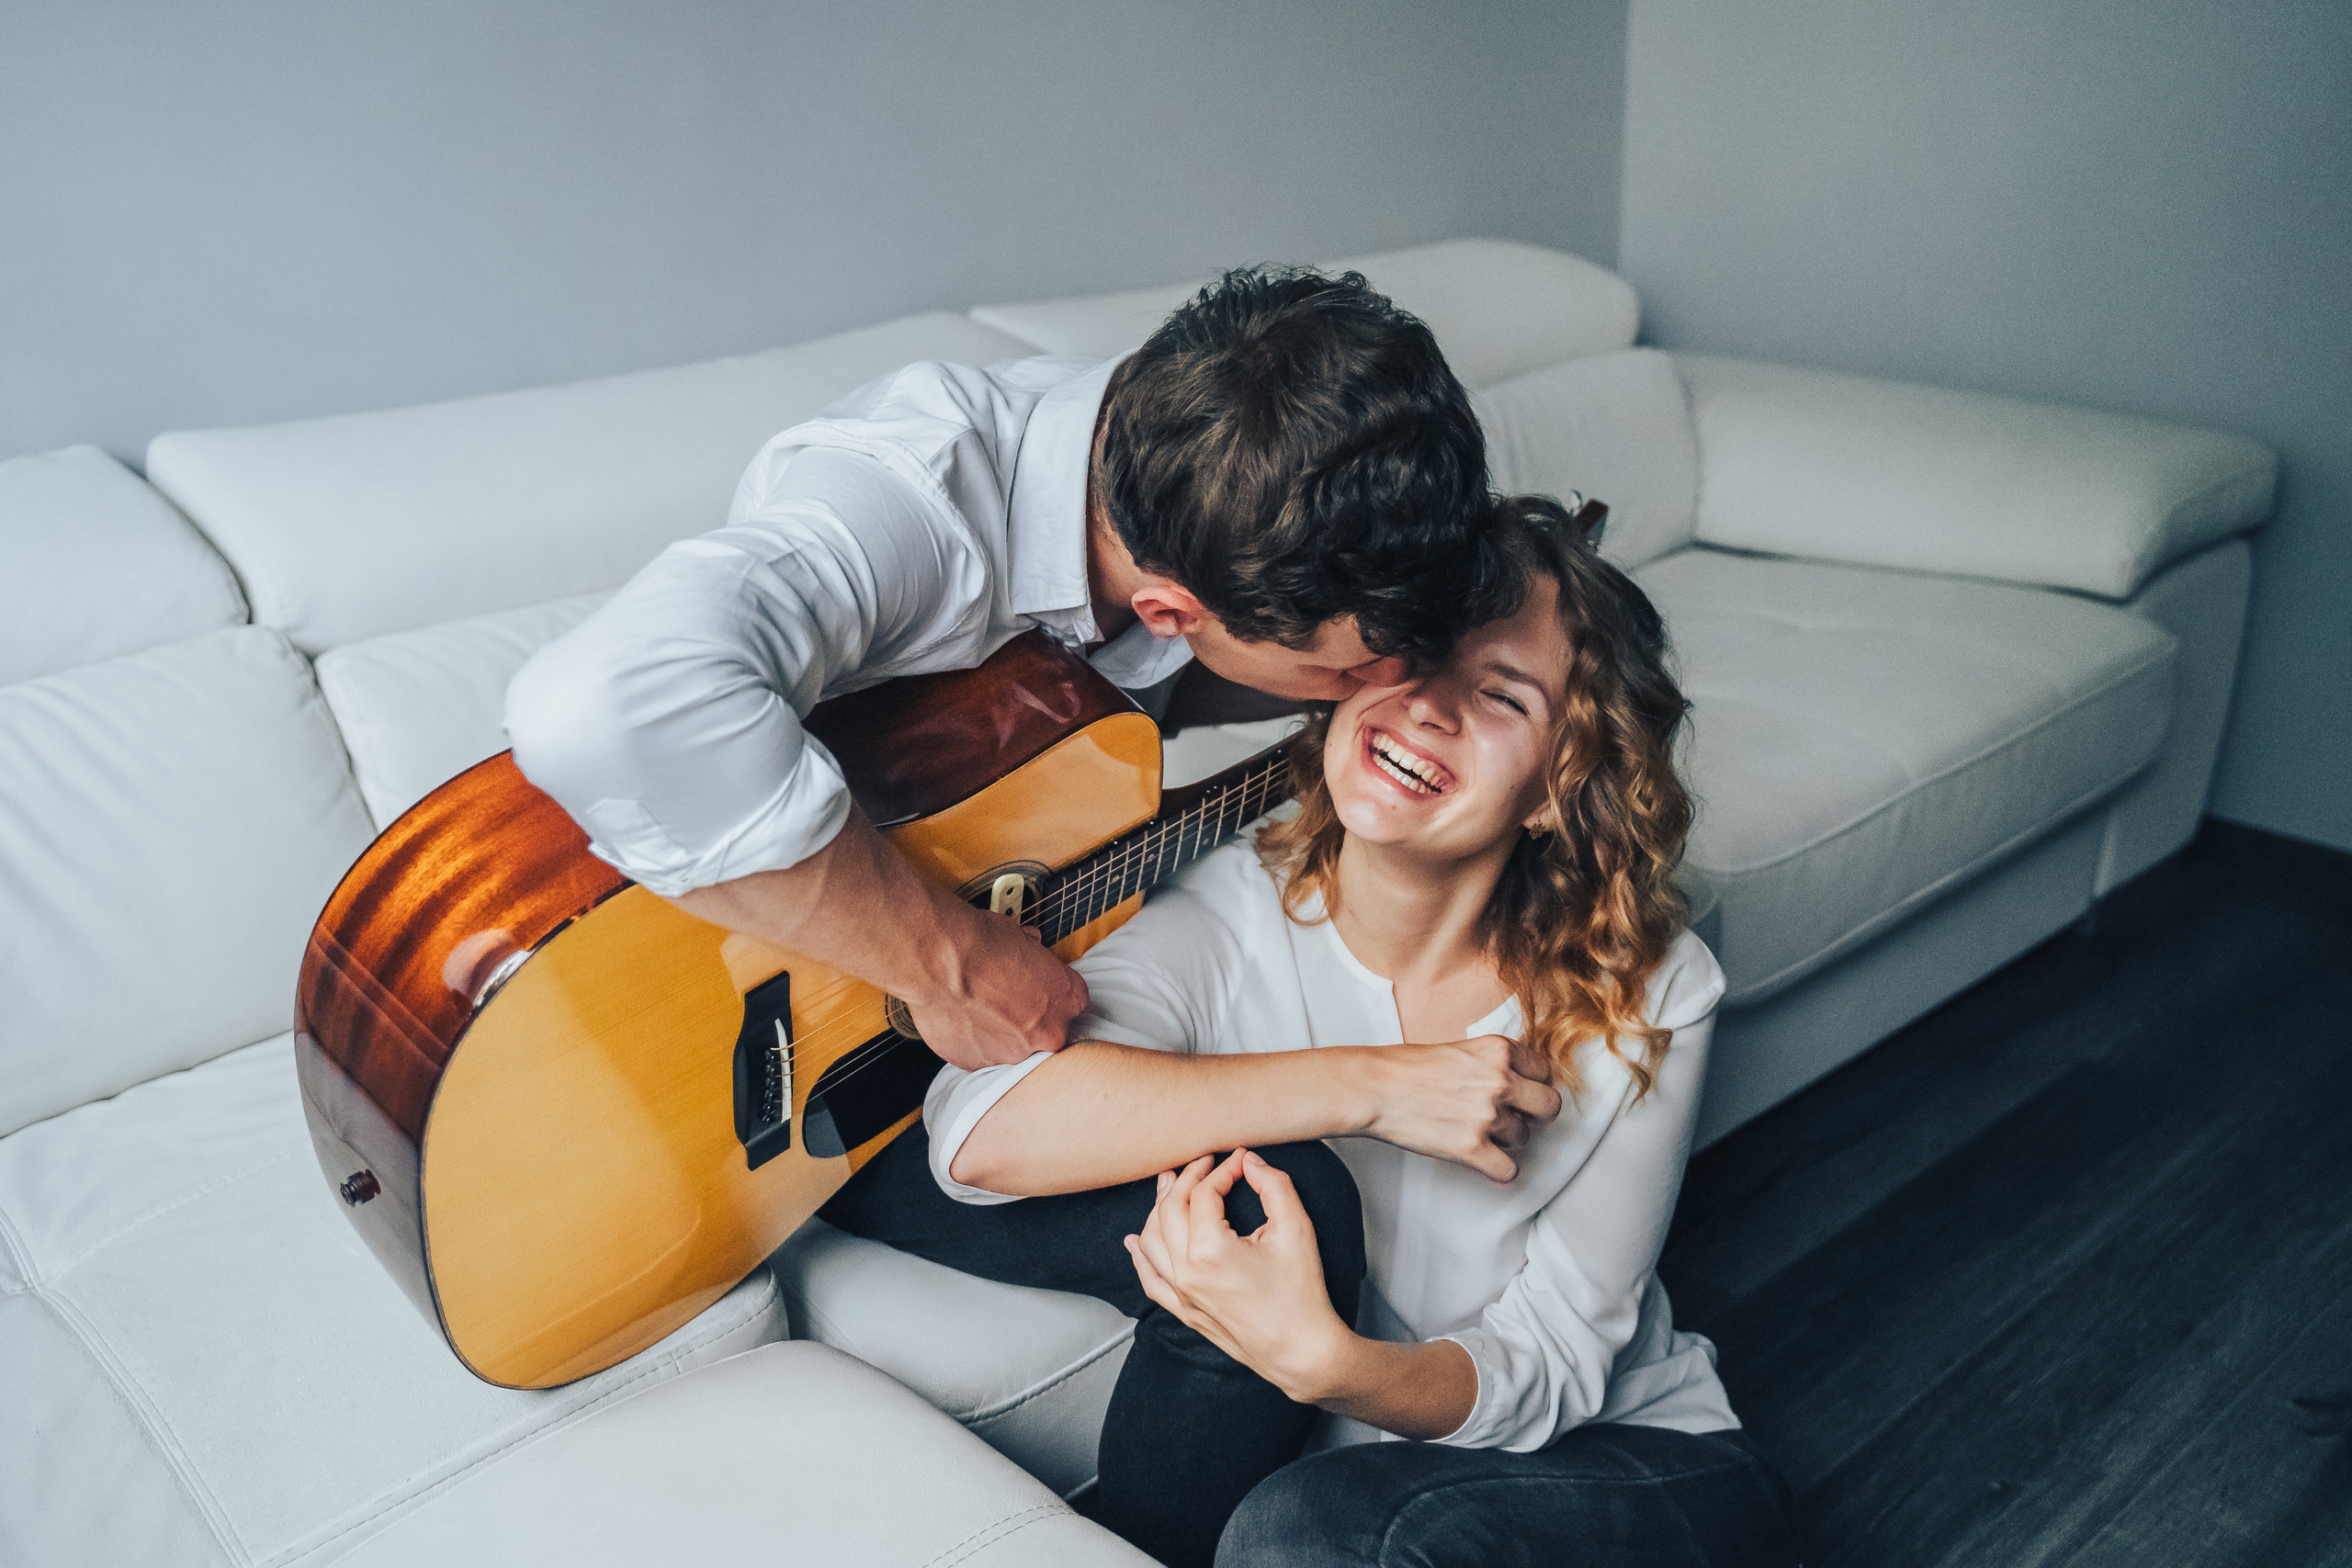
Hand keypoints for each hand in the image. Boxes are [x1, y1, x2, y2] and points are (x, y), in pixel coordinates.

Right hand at [903, 898, 1090, 1070]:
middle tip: (1003, 999)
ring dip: (999, 1032)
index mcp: (1064, 999)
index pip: (1074, 1003)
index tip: (1039, 987)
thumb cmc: (978, 945)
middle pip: (1047, 1031)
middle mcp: (1045, 1033)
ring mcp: (1013, 1054)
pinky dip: (972, 1041)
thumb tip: (1028, 946)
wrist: (938, 962)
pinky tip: (960, 1018)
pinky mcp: (979, 1063)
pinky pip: (980, 1055)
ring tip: (975, 1007)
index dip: (1053, 993)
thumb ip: (1030, 951)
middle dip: (1029, 1018)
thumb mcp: (1018, 936)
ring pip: (1012, 1047)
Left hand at [1124, 1150, 1352, 1400]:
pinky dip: (1141, 1256)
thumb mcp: (1296, 1230)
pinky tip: (1136, 1242)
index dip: (1223, 1170)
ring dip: (1158, 1208)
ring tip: (1168, 1185)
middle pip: (1170, 1210)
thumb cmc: (1301, 1296)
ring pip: (1152, 1240)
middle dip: (1186, 1179)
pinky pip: (1150, 1280)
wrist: (1300, 1352)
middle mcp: (1186, 1272)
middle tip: (1204, 1162)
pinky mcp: (1185, 1311)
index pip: (1205, 1193)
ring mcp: (1182, 1295)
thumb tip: (1251, 1163)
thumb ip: (1274, 1186)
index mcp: (1209, 1250)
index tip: (1241, 1161)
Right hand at [1361, 1034, 1561, 1182]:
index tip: (1525, 1092)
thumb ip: (1492, 1062)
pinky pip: (1508, 1171)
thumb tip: (1517, 1081)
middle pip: (1549, 1106)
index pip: (1544, 1071)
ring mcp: (1487, 1116)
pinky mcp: (1472, 1148)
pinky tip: (1483, 1160)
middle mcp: (1499, 1081)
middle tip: (1519, 1117)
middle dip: (1536, 1114)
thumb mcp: (1460, 1049)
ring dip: (1506, 1139)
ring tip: (1477, 1131)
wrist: (1374, 1087)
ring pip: (1524, 1139)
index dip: (1534, 1084)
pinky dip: (1497, 1169)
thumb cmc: (1405, 1067)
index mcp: (1498, 1050)